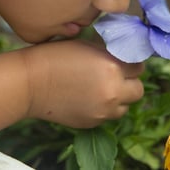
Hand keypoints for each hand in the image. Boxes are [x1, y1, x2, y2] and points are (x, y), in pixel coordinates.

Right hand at [20, 40, 143, 127]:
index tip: (123, 62)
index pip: (139, 67)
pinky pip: (107, 116)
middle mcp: (113, 92)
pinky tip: (88, 98)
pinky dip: (104, 108)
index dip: (131, 63)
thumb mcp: (86, 46)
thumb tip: (122, 54)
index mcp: (112, 68)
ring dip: (119, 98)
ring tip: (101, 89)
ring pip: (125, 107)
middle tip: (116, 76)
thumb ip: (109, 52)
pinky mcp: (92, 123)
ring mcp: (103, 111)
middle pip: (138, 90)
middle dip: (130, 82)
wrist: (30, 83)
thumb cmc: (55, 57)